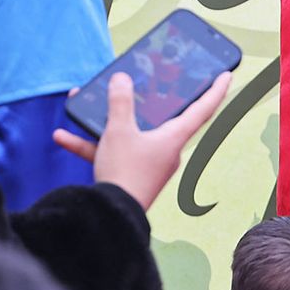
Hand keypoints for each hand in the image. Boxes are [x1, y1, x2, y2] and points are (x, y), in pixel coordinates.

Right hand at [54, 71, 232, 209]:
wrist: (110, 215)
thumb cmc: (124, 172)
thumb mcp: (119, 130)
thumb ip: (120, 102)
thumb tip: (122, 79)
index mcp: (173, 138)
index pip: (203, 109)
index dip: (215, 90)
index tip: (226, 74)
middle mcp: (165, 150)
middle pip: (162, 118)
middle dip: (148, 99)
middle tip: (152, 82)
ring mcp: (147, 163)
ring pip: (129, 133)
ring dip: (106, 120)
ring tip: (84, 102)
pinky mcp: (128, 174)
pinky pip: (110, 152)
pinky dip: (89, 144)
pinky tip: (63, 136)